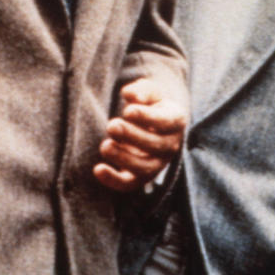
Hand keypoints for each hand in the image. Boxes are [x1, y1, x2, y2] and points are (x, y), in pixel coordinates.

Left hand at [93, 77, 187, 192]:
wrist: (150, 123)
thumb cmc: (149, 103)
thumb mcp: (149, 91)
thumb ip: (141, 91)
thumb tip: (130, 95)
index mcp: (176, 121)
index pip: (165, 122)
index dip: (147, 118)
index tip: (128, 111)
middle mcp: (170, 145)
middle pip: (156, 146)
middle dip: (132, 137)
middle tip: (112, 125)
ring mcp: (157, 164)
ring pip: (145, 168)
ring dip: (124, 159)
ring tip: (105, 145)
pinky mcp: (140, 176)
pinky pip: (129, 184)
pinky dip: (113, 180)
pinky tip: (98, 169)